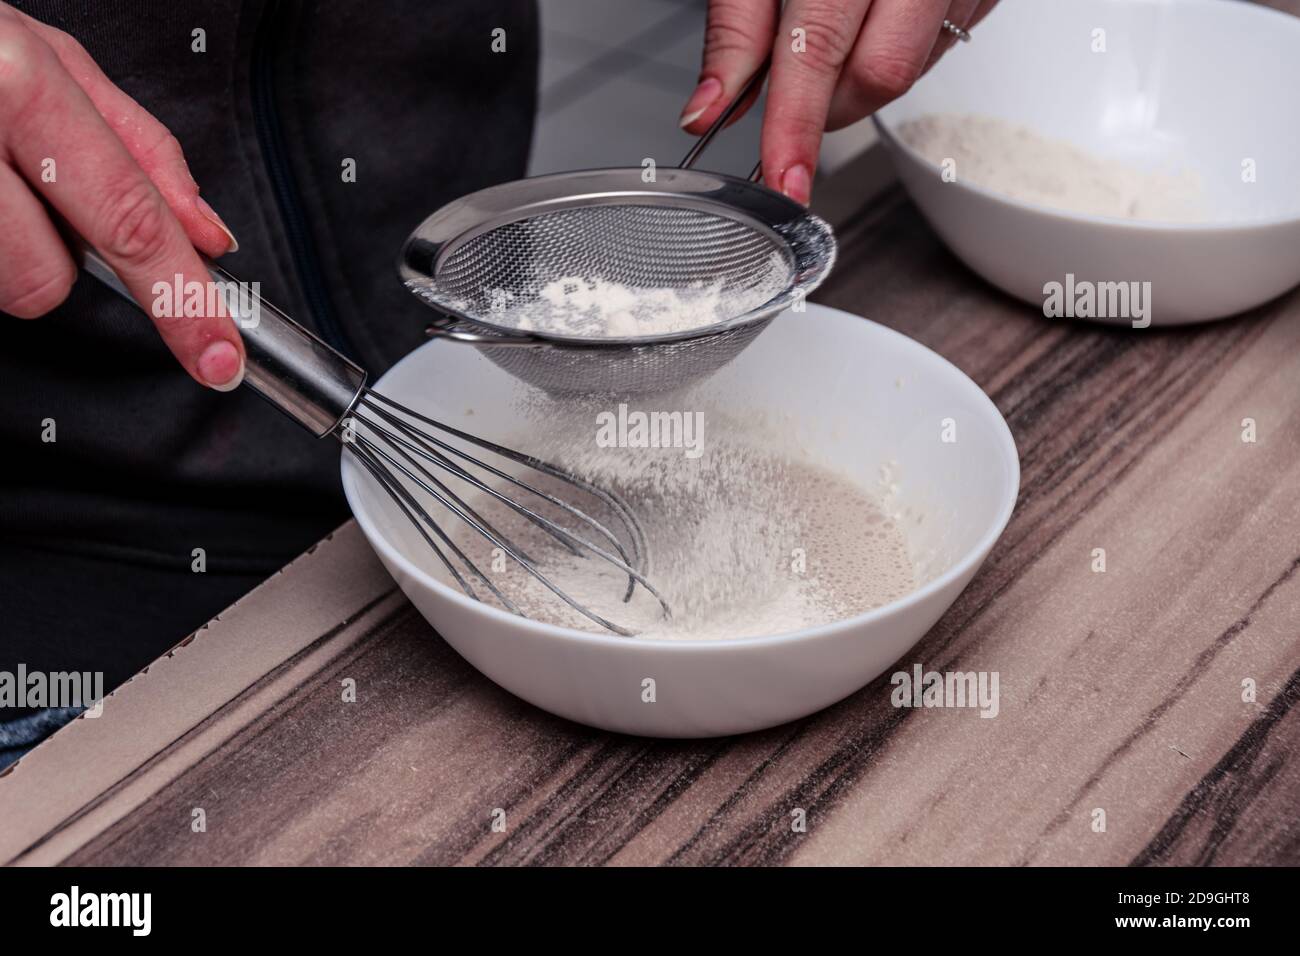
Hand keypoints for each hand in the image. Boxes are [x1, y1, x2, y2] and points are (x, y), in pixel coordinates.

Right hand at [0, 2, 243, 388]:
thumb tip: (206, 234)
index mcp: (12, 79)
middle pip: (47, 278)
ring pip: (2, 285)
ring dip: (3, 249)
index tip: (217, 352)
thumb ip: (141, 149)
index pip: (127, 218)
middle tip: (26, 190)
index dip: (181, 299)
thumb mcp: (51, 59)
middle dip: (53, 255)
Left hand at [681, 0, 998, 204]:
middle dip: (827, 106)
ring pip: (911, 70)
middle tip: (793, 94)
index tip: (784, 177)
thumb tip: (710, 109)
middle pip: (879, 76)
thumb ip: (737, 27)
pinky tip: (880, 11)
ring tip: (839, 25)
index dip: (797, 126)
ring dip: (859, 78)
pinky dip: (895, 48)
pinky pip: (938, 46)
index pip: (821, 50)